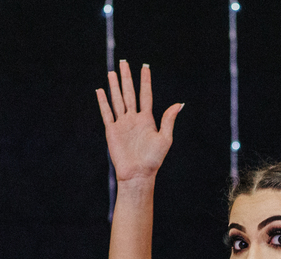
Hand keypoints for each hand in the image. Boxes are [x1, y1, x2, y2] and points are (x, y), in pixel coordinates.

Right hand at [96, 60, 183, 182]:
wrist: (138, 174)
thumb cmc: (153, 160)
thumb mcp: (165, 139)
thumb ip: (168, 120)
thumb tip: (179, 104)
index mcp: (147, 119)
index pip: (145, 94)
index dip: (145, 80)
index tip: (144, 66)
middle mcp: (134, 119)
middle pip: (129, 93)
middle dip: (127, 77)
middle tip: (123, 62)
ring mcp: (122, 124)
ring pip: (117, 100)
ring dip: (114, 86)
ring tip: (112, 71)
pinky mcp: (112, 131)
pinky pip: (107, 113)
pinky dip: (103, 102)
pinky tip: (101, 90)